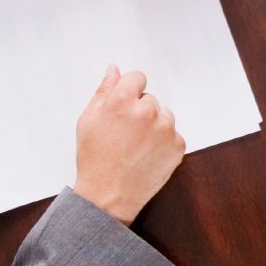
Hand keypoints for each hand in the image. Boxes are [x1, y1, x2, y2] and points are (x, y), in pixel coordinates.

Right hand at [73, 65, 185, 225]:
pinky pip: (173, 134)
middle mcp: (146, 111)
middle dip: (140, 110)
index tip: (124, 106)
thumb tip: (114, 69)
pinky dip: (163, 142)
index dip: (129, 92)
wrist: (108, 195)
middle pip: (150, 98)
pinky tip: (147, 154)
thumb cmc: (95, 158)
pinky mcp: (177, 146)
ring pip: (164, 115)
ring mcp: (165, 129)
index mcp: (122, 101)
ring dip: (154, 125)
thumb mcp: (88, 120)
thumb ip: (104, 90)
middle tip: (125, 133)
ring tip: (136, 145)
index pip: (137, 77)